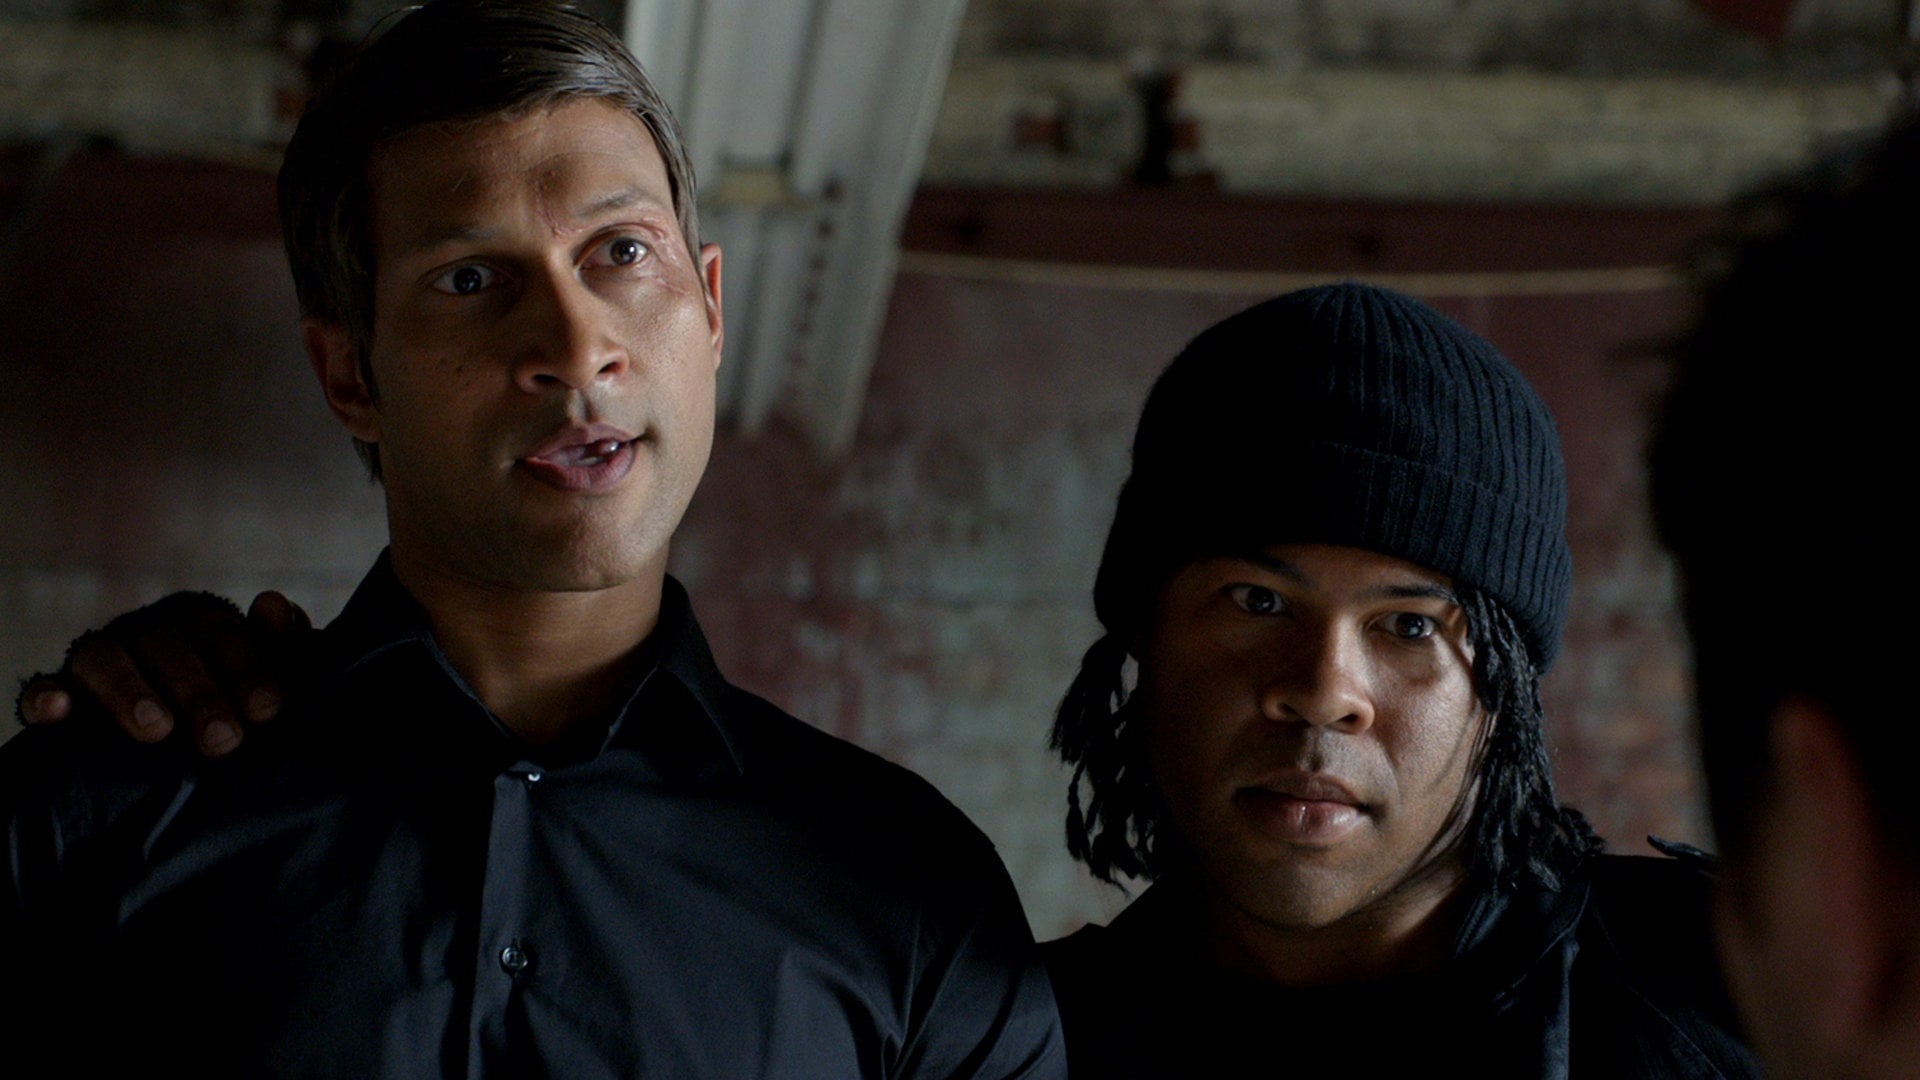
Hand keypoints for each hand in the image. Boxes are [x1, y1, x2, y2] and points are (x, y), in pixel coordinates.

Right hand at [17, 590, 311, 757]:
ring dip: (129, 691)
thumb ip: (280, 645)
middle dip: (199, 694)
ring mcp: (99, 658)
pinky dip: (47, 697)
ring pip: (105, 657)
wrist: (171, 741)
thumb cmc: (231, 702)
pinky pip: (44, 687)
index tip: (268, 709)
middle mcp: (147, 630)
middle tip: (225, 741)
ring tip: (156, 730)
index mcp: (197, 620)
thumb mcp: (260, 678)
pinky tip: (57, 713)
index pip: (219, 627)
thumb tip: (274, 604)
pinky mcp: (60, 691)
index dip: (246, 665)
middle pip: (166, 646)